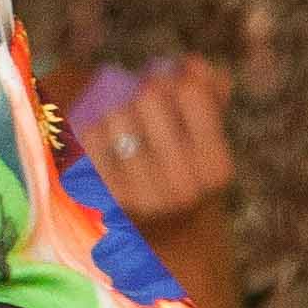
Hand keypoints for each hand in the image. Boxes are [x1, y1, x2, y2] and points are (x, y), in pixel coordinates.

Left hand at [70, 50, 232, 226]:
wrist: (152, 242)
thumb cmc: (178, 175)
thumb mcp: (204, 142)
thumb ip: (209, 98)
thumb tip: (195, 64)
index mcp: (215, 169)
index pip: (191, 92)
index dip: (177, 77)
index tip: (172, 86)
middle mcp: (183, 188)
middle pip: (151, 97)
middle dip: (145, 92)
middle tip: (143, 103)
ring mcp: (141, 197)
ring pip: (116, 115)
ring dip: (117, 114)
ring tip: (125, 133)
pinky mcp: (102, 199)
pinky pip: (91, 138)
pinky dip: (94, 133)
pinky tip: (104, 147)